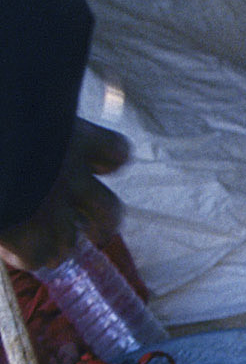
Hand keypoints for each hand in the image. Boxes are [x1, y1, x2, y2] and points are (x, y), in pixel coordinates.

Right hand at [0, 120, 130, 271]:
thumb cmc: (2, 110)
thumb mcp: (22, 104)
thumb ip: (34, 123)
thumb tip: (17, 113)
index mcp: (72, 136)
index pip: (116, 152)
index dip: (107, 161)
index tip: (94, 164)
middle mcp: (70, 176)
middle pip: (110, 212)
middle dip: (101, 224)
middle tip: (89, 228)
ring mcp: (51, 209)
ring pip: (70, 242)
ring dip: (55, 244)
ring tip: (35, 240)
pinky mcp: (28, 235)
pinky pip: (36, 259)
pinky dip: (22, 257)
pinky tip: (5, 246)